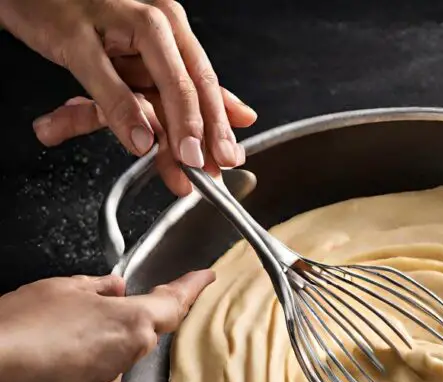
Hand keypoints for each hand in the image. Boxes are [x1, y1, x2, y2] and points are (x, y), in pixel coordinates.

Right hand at [0, 0, 257, 194]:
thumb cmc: (85, 24)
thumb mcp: (141, 58)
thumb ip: (185, 86)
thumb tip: (239, 115)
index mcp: (171, 29)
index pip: (205, 82)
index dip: (220, 124)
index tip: (230, 158)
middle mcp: (154, 23)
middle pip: (188, 87)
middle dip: (201, 135)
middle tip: (208, 169)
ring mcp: (118, 26)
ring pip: (155, 87)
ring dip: (171, 135)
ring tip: (181, 168)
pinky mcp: (75, 36)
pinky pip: (105, 83)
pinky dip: (123, 115)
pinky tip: (139, 142)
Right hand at [0, 270, 213, 381]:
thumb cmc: (17, 324)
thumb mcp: (61, 288)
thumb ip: (97, 288)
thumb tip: (114, 288)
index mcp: (128, 325)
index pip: (173, 305)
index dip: (190, 289)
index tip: (204, 279)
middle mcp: (120, 361)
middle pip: (134, 339)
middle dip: (116, 325)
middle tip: (85, 313)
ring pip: (102, 367)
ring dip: (85, 353)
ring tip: (47, 339)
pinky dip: (60, 378)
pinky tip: (36, 366)